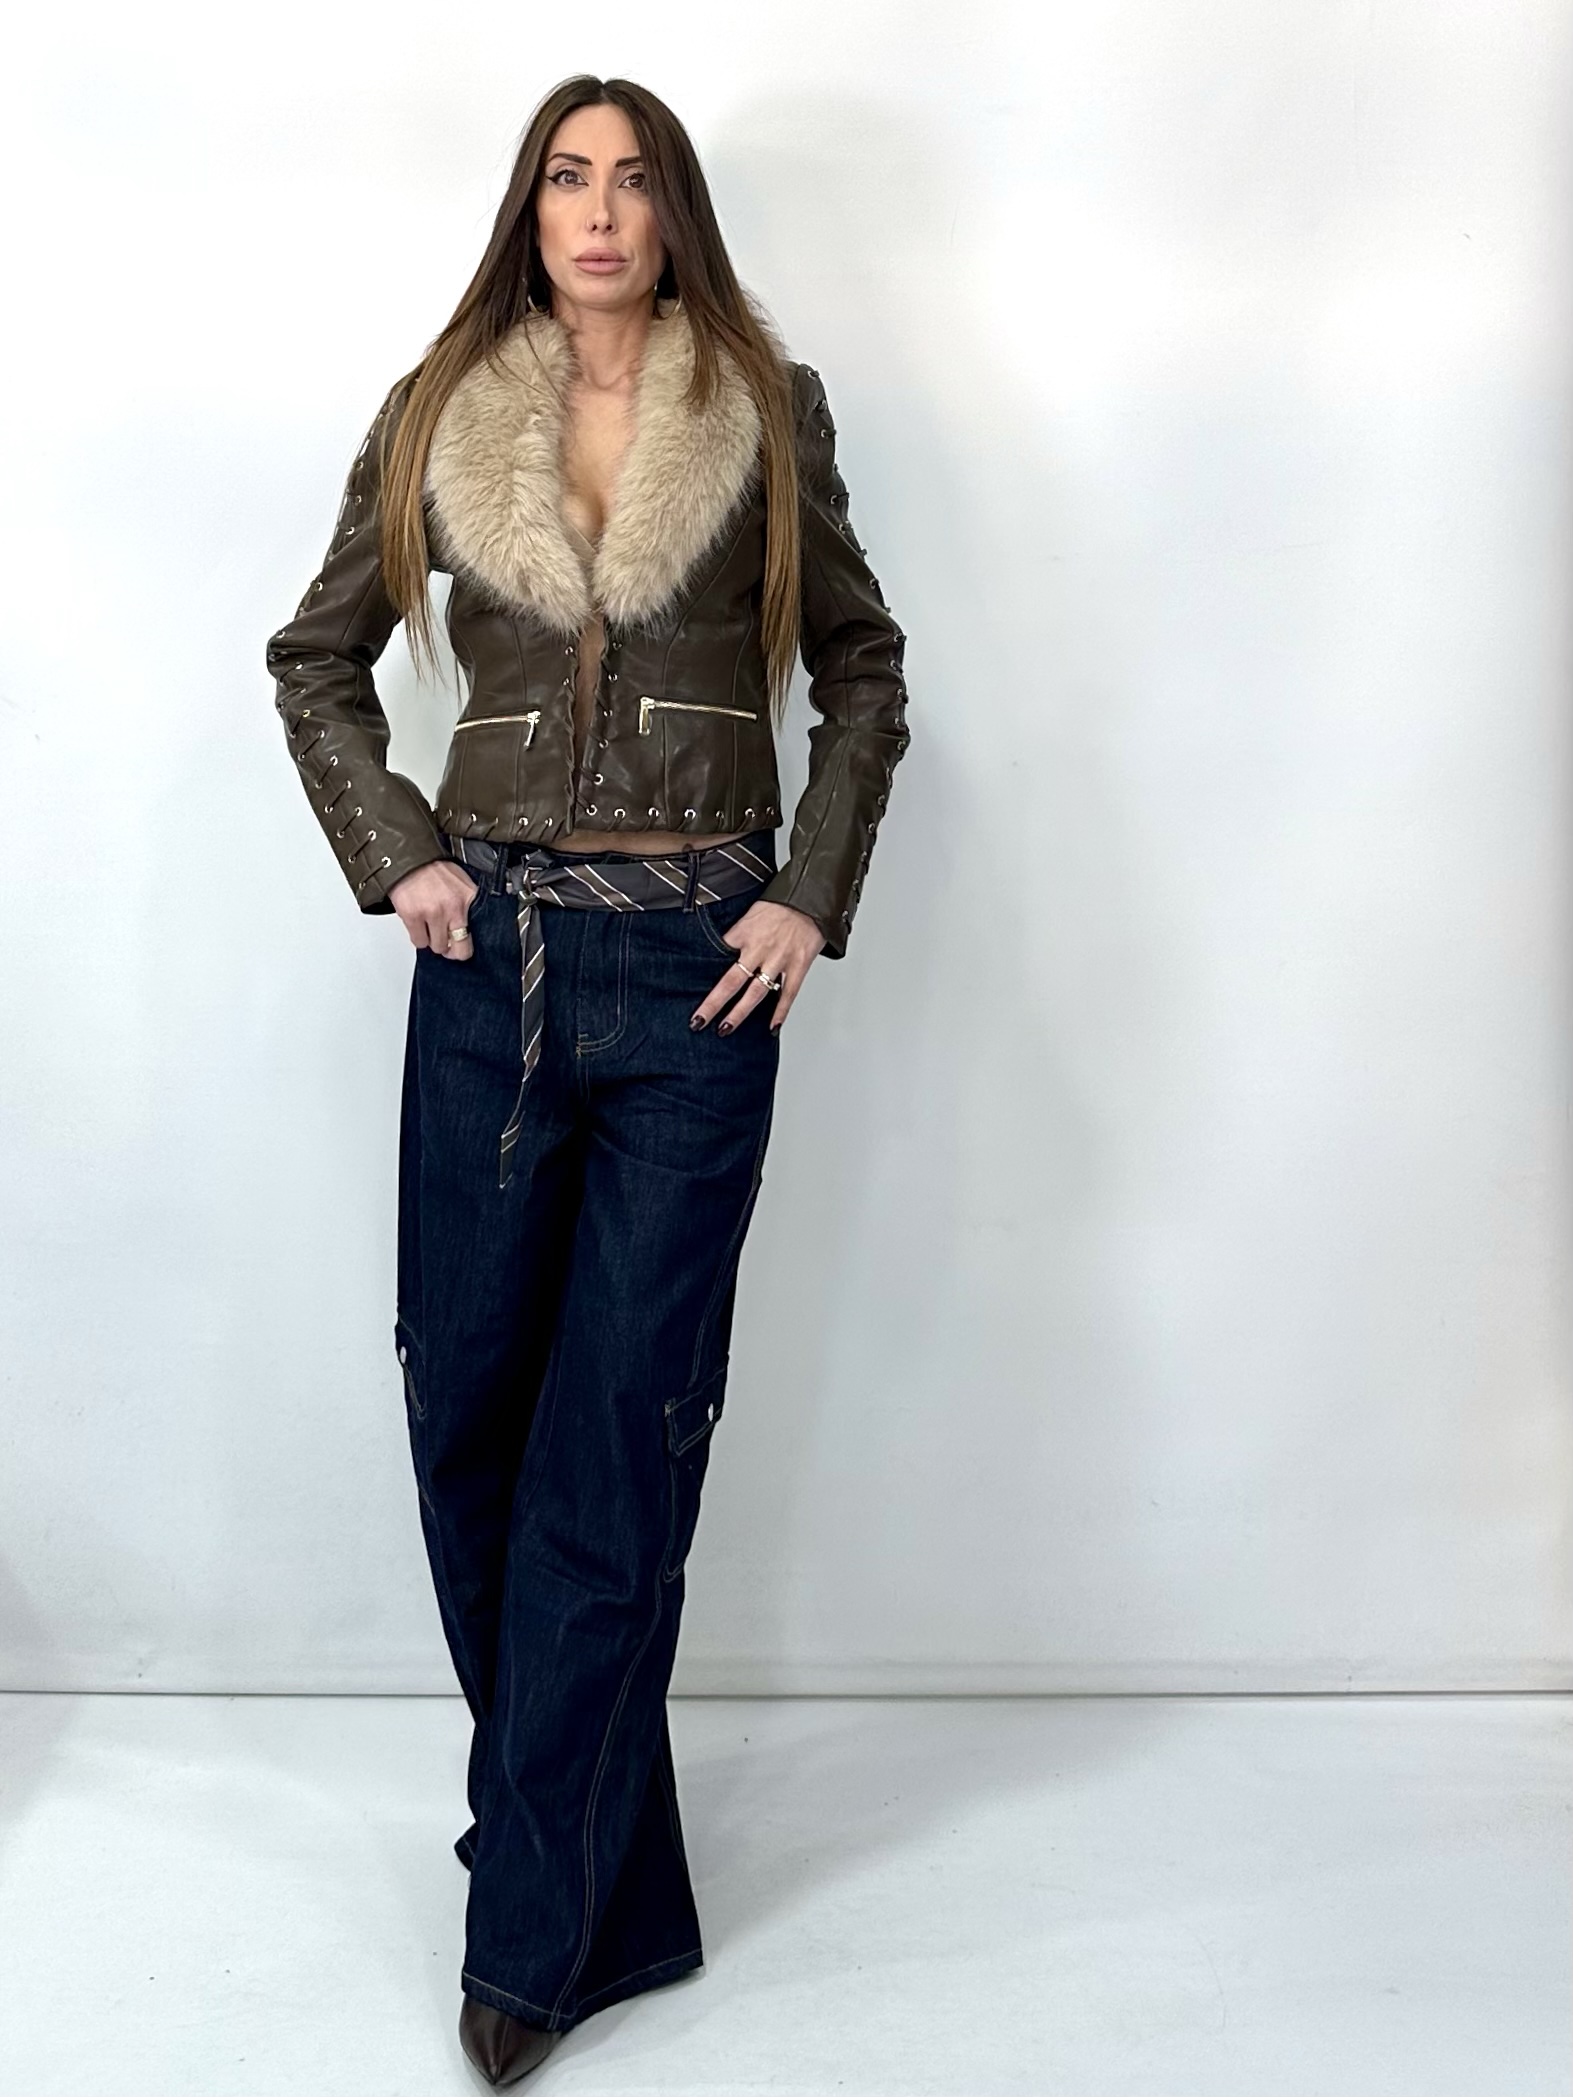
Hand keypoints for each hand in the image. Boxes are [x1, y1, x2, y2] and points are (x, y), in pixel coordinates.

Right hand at [389, 859, 481, 959]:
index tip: (460, 946)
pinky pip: (419, 941)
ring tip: (429, 926)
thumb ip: (467, 904)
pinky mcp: (413, 916)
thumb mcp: (460, 882)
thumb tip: (469, 927)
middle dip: (449, 947)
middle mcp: (453, 907)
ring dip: (432, 940)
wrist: (408, 857)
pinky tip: (418, 924)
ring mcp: (433, 913)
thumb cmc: (433, 869)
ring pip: (437, 947)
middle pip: (457, 949)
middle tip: (443, 940)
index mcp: (468, 898)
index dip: (465, 946)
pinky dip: (418, 937)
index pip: (474, 936)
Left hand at [691, 900, 825, 1034]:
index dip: (703, 973)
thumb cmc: (781, 905)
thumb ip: (737, 934)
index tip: (688, 988)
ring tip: (726, 1028)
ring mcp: (779, 960)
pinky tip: (771, 1027)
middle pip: (731, 981)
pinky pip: (788, 993)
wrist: (811, 898)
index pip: (718, 956)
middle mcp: (759, 949)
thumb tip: (723, 950)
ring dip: (740, 1013)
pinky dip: (780, 1012)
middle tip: (699, 1021)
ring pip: (756, 992)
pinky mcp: (798, 966)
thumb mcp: (750, 914)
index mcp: (744, 933)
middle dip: (714, 1004)